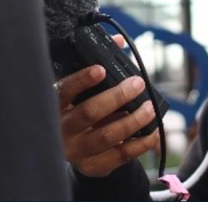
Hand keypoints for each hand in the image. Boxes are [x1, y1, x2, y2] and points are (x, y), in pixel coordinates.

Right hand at [54, 34, 158, 176]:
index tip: (101, 69)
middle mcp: (61, 129)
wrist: (69, 147)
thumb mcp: (79, 88)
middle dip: (117, 97)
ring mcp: (75, 150)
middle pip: (88, 113)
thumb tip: (119, 42)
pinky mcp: (91, 166)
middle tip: (138, 83)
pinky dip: (140, 144)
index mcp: (54, 105)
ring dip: (132, 121)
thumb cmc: (77, 107)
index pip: (63, 90)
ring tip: (150, 108)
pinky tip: (153, 132)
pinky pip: (119, 156)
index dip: (81, 80)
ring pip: (105, 136)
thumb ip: (97, 64)